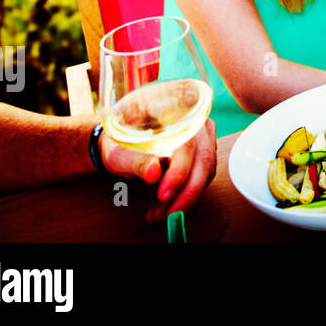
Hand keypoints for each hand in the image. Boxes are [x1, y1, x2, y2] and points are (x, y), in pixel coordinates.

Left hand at [99, 118, 217, 221]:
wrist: (121, 139)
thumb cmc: (119, 142)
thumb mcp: (121, 152)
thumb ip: (137, 161)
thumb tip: (154, 173)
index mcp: (174, 111)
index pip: (187, 143)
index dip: (179, 171)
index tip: (164, 194)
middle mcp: (194, 120)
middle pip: (203, 159)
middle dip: (187, 192)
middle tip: (167, 213)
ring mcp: (203, 134)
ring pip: (206, 170)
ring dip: (187, 196)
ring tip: (162, 212)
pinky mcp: (204, 148)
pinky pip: (204, 173)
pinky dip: (189, 192)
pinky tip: (170, 204)